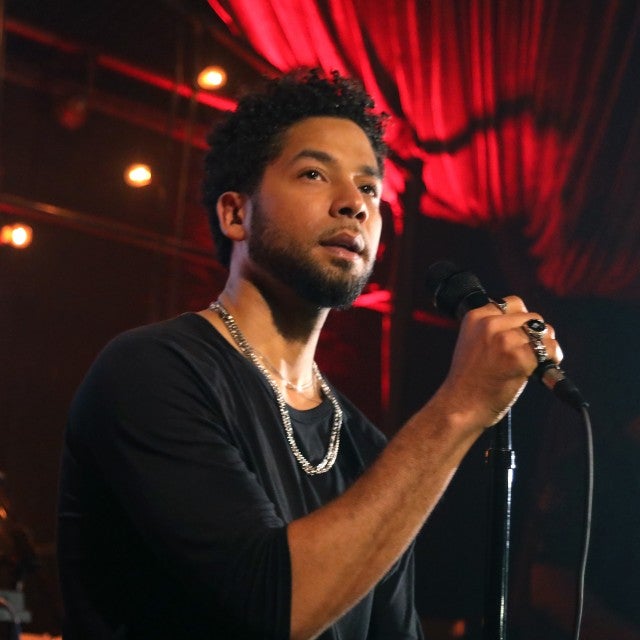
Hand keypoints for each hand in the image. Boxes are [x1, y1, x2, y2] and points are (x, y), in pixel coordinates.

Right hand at [436, 295, 562, 428]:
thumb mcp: (472, 342)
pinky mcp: (519, 357)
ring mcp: (504, 340)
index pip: (513, 303)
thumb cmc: (469, 380)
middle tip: (531, 351)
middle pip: (532, 316)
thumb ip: (492, 329)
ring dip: (545, 345)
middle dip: (535, 333)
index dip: (521, 319)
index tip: (520, 335)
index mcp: (476, 317)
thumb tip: (527, 324)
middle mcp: (489, 324)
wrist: (461, 405)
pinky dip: (552, 359)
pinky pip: (549, 349)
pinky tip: (541, 369)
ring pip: (543, 331)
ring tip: (536, 361)